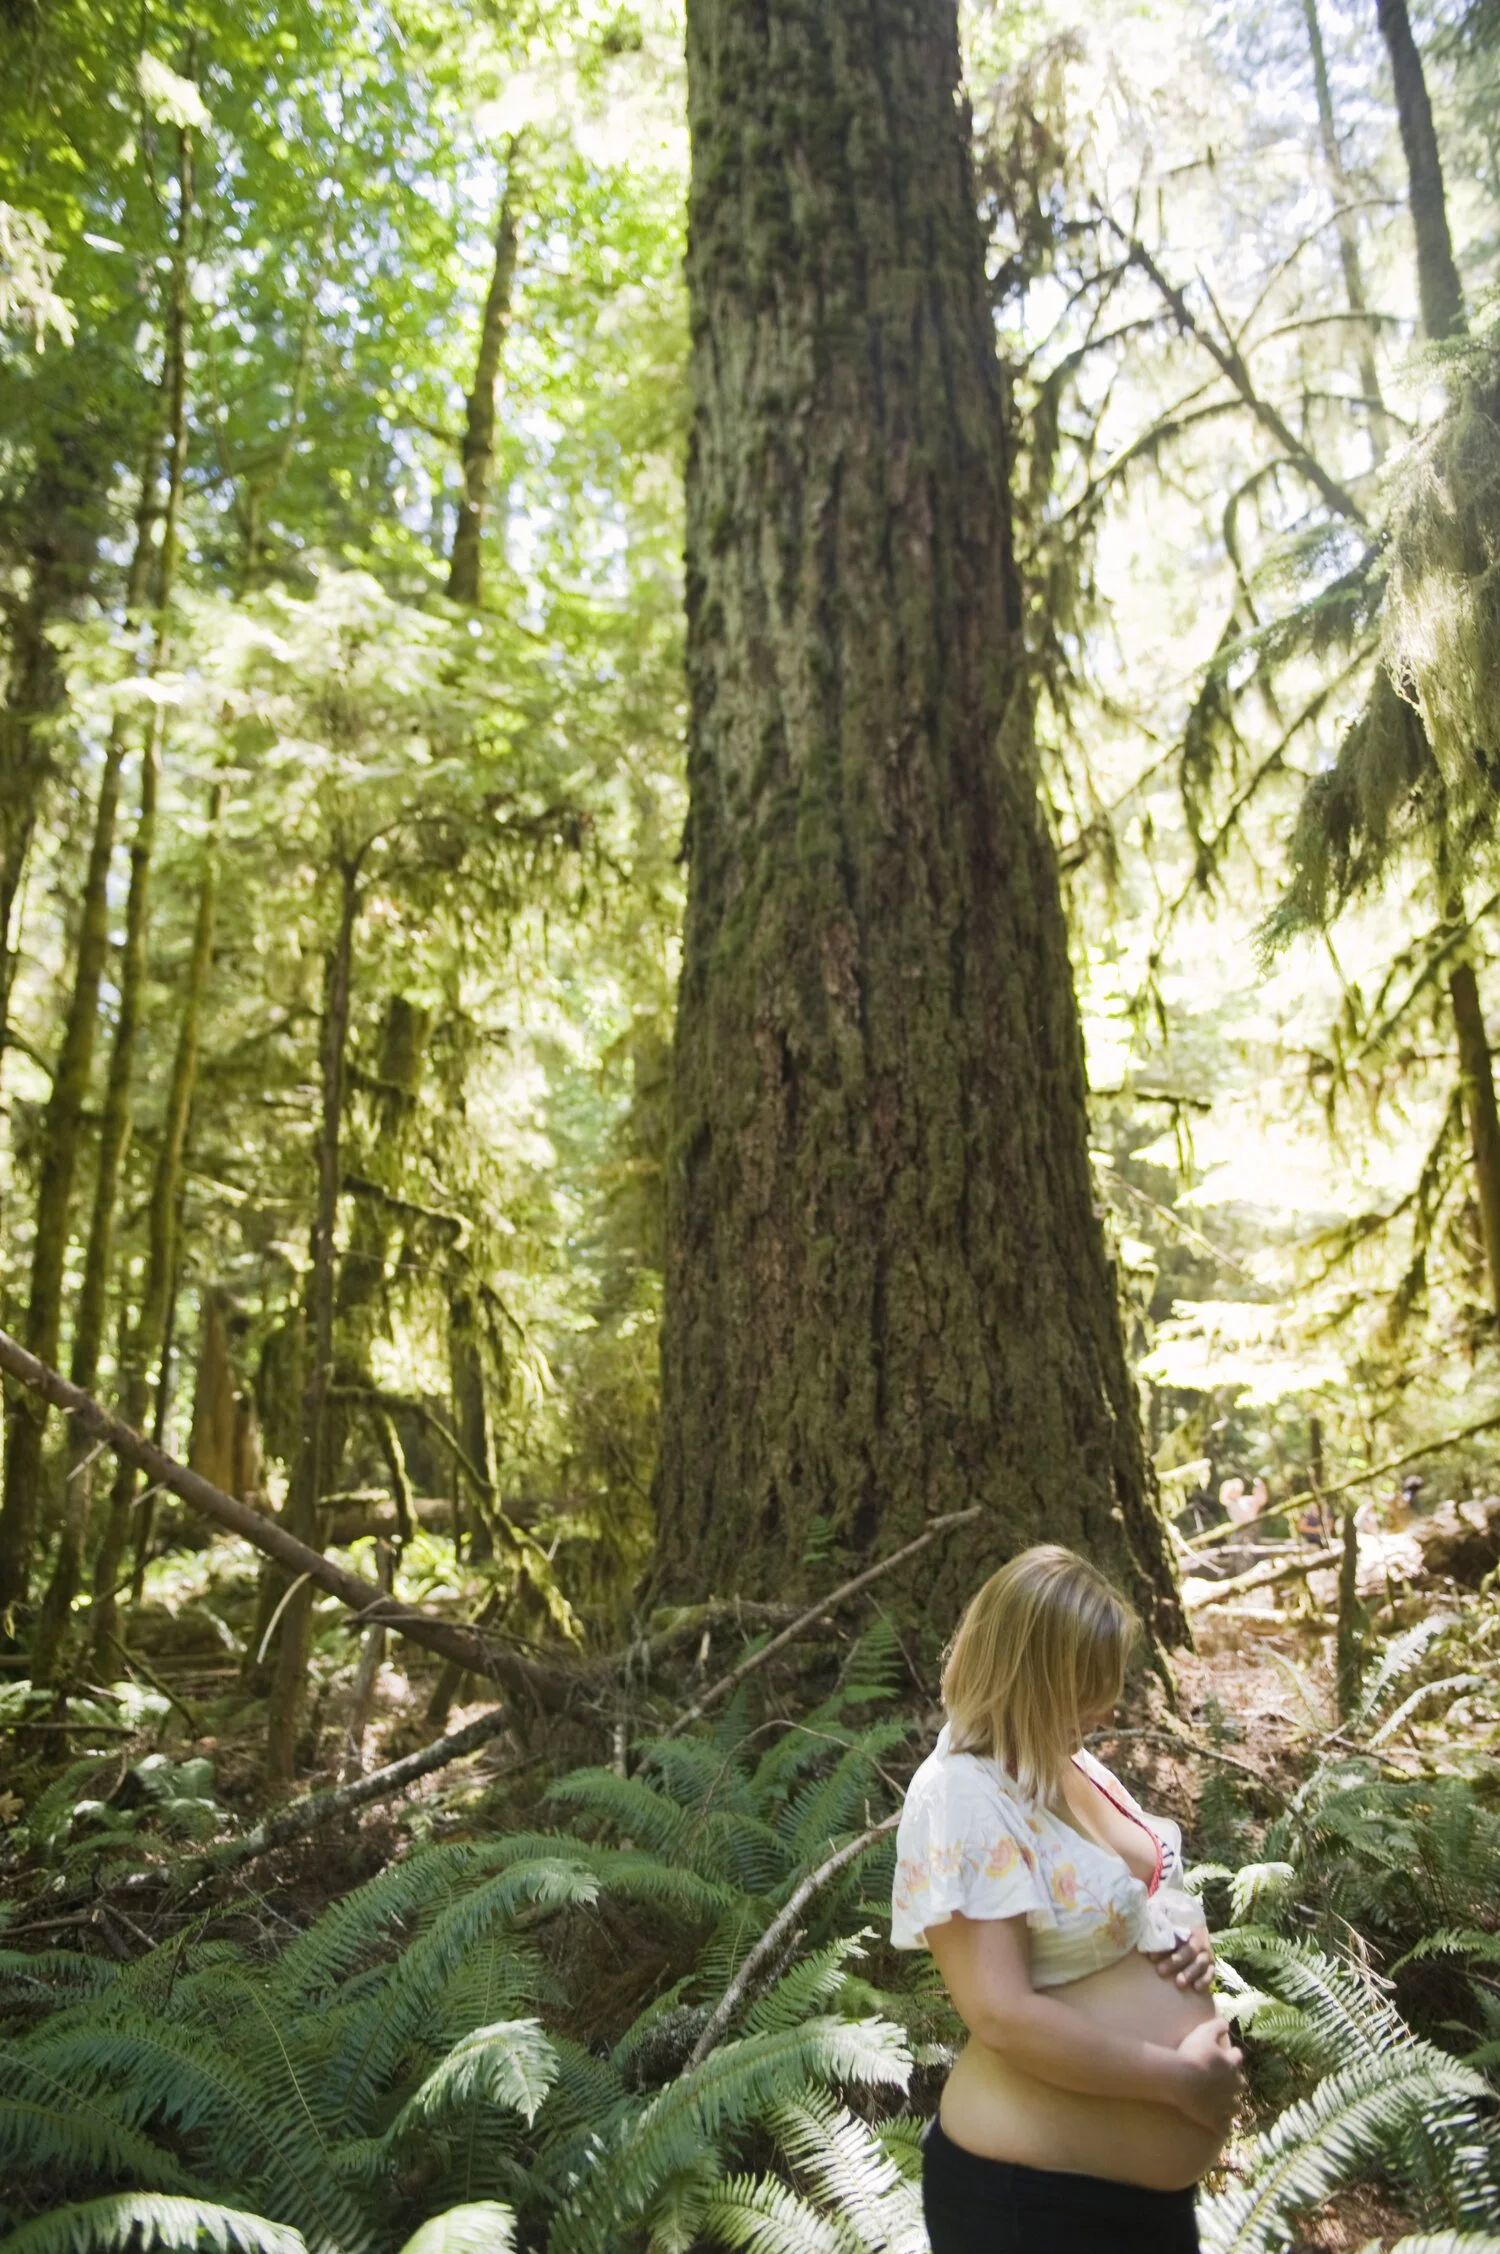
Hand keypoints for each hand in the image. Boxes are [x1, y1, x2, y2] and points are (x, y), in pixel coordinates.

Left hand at [1148, 1923, 1215, 1992]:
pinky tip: (1196, 1988)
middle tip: (1160, 1971)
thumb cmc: (1174, 1930)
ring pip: (1201, 1963)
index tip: (1151, 1957)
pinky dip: (1205, 1980)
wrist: (1193, 1931)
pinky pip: (1211, 1973)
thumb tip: (1142, 1938)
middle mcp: (1200, 1940)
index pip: (1177, 1936)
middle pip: (1189, 1950)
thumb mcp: (1167, 1927)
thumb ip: (1158, 1931)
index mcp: (1188, 1927)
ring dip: (1189, 1973)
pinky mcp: (1211, 1966)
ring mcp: (1207, 1953)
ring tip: (1178, 1983)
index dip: (1164, 1948)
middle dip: (1175, 1961)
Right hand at [1172, 2016, 1243, 2133]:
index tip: (1229, 2055)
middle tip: (1229, 2082)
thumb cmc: (1192, 2053)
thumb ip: (1217, 2025)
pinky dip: (1227, 2128)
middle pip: (1240, 2084)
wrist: (1182, 2079)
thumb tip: (1227, 2022)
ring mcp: (1224, 2104)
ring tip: (1232, 2107)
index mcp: (1230, 2064)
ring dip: (1235, 2106)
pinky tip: (1227, 2130)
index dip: (1233, 2056)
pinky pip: (1225, 2127)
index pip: (1237, 2058)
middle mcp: (1232, 2085)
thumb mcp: (1204, 2032)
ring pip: (1236, 2107)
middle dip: (1237, 2083)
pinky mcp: (1215, 2119)